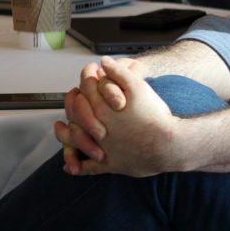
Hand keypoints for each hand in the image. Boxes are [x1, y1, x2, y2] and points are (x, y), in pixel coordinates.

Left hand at [61, 57, 178, 176]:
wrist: (168, 144)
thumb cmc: (155, 116)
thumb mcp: (139, 87)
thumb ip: (119, 73)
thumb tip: (104, 62)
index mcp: (103, 108)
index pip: (86, 88)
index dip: (87, 75)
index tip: (91, 70)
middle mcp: (97, 128)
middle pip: (76, 112)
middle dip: (73, 100)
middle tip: (74, 94)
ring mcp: (102, 148)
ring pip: (75, 140)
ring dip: (64, 133)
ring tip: (61, 128)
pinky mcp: (110, 164)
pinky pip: (88, 168)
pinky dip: (78, 167)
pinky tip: (71, 167)